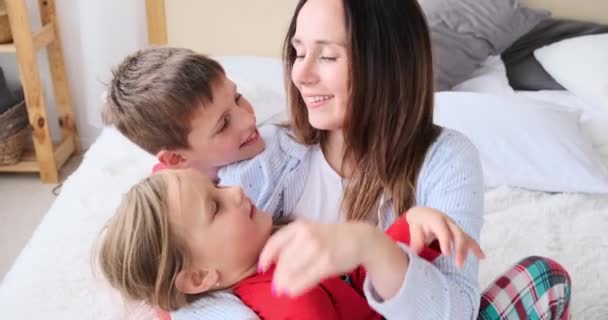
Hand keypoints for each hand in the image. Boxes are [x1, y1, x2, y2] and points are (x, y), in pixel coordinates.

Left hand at [257, 220, 372, 297]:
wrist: (358, 238)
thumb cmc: (330, 237)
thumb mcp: (309, 231)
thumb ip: (291, 242)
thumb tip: (272, 263)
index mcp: (299, 226)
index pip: (275, 242)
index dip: (266, 257)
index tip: (262, 267)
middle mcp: (306, 235)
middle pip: (283, 260)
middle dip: (277, 276)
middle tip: (275, 286)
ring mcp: (317, 249)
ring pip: (292, 270)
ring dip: (284, 283)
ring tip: (282, 290)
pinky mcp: (327, 263)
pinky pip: (305, 278)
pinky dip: (296, 287)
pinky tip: (292, 292)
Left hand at [407, 207, 484, 267]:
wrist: (423, 213)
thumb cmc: (419, 222)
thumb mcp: (414, 227)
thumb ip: (416, 239)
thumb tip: (415, 252)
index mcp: (436, 219)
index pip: (443, 230)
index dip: (446, 242)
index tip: (447, 254)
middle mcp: (448, 222)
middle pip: (458, 235)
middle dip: (460, 250)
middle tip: (458, 265)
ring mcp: (455, 227)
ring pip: (465, 238)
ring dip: (467, 252)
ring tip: (462, 264)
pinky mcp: (458, 232)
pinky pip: (469, 240)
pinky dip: (476, 248)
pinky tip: (482, 257)